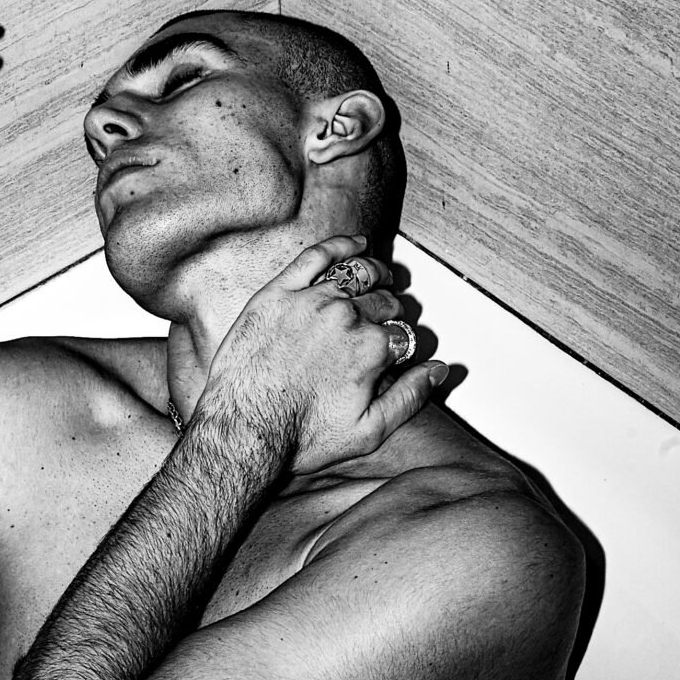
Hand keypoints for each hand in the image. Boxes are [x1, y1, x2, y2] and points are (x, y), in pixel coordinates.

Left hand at [198, 234, 446, 473]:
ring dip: (376, 275)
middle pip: (384, 303)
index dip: (402, 345)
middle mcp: (345, 318)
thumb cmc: (297, 436)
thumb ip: (410, 398)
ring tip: (381, 278)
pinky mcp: (278, 294)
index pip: (402, 335)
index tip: (396, 352)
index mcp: (371, 348)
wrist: (241, 431)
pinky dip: (341, 245)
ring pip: (357, 275)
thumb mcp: (368, 432)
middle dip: (391, 312)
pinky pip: (316, 257)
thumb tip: (438, 370)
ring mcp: (311, 301)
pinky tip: (356, 244)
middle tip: (386, 320)